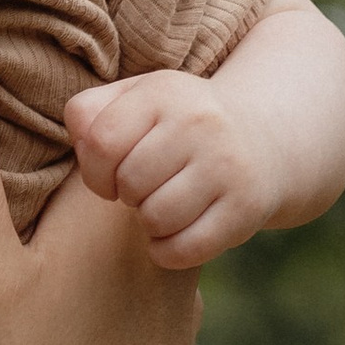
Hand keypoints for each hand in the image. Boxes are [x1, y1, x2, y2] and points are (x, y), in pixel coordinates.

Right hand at [0, 62, 195, 344]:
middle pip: (97, 149)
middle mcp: (158, 232)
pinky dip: (69, 248)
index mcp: (119, 201)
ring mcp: (167, 286)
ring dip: (51, 194)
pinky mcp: (159, 334)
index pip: (83, 96)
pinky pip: (110, 258)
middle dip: (30, 130)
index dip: (14, 70)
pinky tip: (28, 276)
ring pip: (104, 206)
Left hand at [64, 70, 277, 268]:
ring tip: (164, 206)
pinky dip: (169, 251)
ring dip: (150, 223)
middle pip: (128, 184)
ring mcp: (227, 166)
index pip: (101, 142)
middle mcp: (200, 123)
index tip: (112, 174)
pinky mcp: (245, 207)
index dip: (95, 171)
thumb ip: (90, 113)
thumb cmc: (177, 124)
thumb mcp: (136, 100)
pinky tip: (176, 233)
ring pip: (156, 218)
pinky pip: (185, 249)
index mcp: (163, 92)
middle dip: (126, 195)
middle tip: (146, 188)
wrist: (261, 137)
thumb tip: (82, 145)